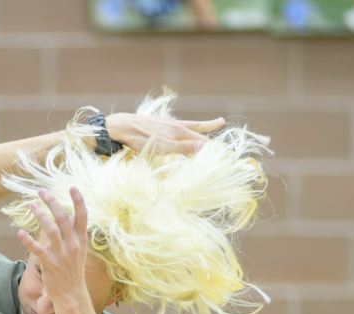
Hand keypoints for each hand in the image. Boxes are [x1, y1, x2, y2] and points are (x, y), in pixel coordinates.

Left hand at [17, 186, 89, 312]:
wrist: (72, 294)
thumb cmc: (73, 271)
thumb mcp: (80, 251)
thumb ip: (76, 233)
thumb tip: (74, 215)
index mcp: (81, 240)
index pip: (83, 216)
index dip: (78, 201)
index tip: (72, 186)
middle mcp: (73, 245)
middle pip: (64, 218)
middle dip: (53, 202)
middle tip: (41, 190)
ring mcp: (62, 255)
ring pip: (51, 230)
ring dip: (41, 215)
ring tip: (31, 205)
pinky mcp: (50, 264)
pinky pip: (38, 250)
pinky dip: (28, 240)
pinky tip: (20, 232)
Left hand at [104, 112, 224, 154]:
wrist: (123, 127)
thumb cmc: (142, 140)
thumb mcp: (163, 147)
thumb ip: (183, 148)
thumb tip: (204, 146)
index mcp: (180, 132)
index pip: (202, 141)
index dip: (215, 147)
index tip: (229, 152)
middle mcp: (176, 125)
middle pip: (198, 128)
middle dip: (211, 128)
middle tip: (222, 123)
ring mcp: (168, 124)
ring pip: (189, 125)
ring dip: (201, 125)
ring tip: (214, 122)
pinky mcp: (159, 124)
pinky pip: (178, 126)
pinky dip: (185, 128)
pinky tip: (182, 129)